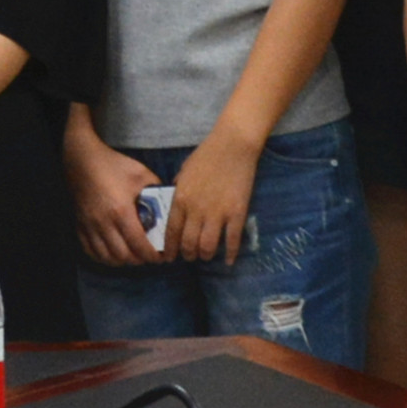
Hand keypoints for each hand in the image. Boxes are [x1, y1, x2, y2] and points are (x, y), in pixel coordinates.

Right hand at [67, 131, 161, 267]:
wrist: (82, 159)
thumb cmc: (113, 165)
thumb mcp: (141, 174)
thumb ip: (156, 191)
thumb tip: (168, 205)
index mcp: (121, 211)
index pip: (139, 245)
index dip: (153, 256)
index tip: (162, 256)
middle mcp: (104, 223)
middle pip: (124, 255)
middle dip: (140, 260)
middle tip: (150, 255)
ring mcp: (89, 226)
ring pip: (107, 257)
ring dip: (123, 260)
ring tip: (133, 255)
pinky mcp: (80, 225)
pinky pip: (91, 251)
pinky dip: (104, 257)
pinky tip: (113, 252)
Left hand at [166, 137, 262, 265]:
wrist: (233, 146)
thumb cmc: (205, 156)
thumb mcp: (183, 173)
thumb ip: (178, 191)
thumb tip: (175, 205)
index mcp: (180, 199)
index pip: (171, 232)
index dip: (169, 248)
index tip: (169, 257)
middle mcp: (196, 210)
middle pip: (188, 243)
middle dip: (187, 254)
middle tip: (189, 257)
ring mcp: (217, 213)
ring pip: (208, 246)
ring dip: (205, 255)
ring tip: (206, 256)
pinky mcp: (237, 213)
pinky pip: (232, 240)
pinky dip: (230, 254)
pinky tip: (229, 261)